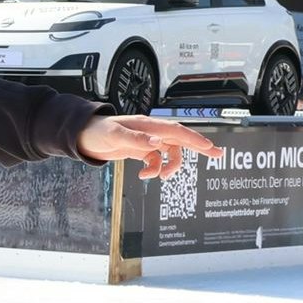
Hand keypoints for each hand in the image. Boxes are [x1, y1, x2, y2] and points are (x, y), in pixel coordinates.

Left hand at [74, 113, 225, 178]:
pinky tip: (145, 175)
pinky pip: (156, 161)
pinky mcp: (141, 150)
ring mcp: (147, 141)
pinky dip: (154, 170)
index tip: (210, 147)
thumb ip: (137, 140)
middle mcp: (151, 132)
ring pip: (169, 153)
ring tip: (161, 176)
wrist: (84, 137)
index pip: (177, 132)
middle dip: (199, 148)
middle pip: (180, 139)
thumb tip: (158, 143)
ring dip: (168, 167)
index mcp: (149, 125)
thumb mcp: (116, 136)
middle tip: (218, 155)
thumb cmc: (98, 131)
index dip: (195, 139)